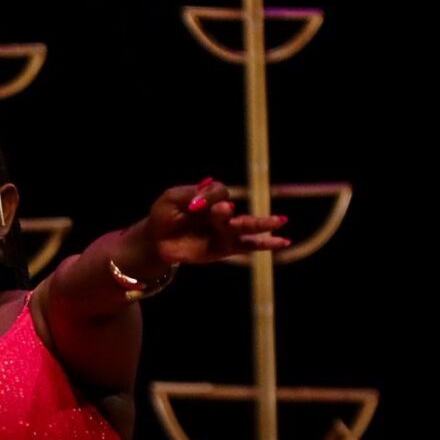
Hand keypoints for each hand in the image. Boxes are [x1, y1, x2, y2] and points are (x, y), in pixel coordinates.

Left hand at [142, 178, 290, 270]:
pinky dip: (266, 244)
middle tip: (222, 210)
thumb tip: (209, 196)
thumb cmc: (164, 215)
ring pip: (246, 226)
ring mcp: (225, 230)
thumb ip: (191, 194)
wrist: (157, 240)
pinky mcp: (226, 248)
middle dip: (228, 212)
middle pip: (233, 209)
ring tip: (278, 221)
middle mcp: (221, 212)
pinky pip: (250, 246)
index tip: (192, 206)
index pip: (219, 191)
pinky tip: (283, 242)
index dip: (208, 197)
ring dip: (259, 224)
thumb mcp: (171, 198)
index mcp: (210, 196)